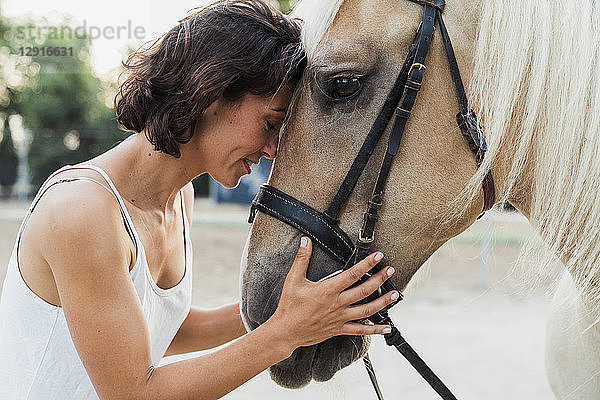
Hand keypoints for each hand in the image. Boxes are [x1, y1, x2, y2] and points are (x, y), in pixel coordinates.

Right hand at [270, 237, 399, 350]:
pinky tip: (386, 328)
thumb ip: (302, 259)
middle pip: (364, 291)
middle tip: (390, 270)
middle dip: (380, 279)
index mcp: (328, 290)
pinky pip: (360, 330)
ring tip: (395, 295)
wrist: (286, 332)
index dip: (367, 264)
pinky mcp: (339, 329)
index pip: (352, 274)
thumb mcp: (293, 280)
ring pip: (367, 310)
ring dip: (382, 302)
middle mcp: (337, 304)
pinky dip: (374, 330)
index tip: (378, 256)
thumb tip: (305, 241)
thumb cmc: (289, 306)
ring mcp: (340, 318)